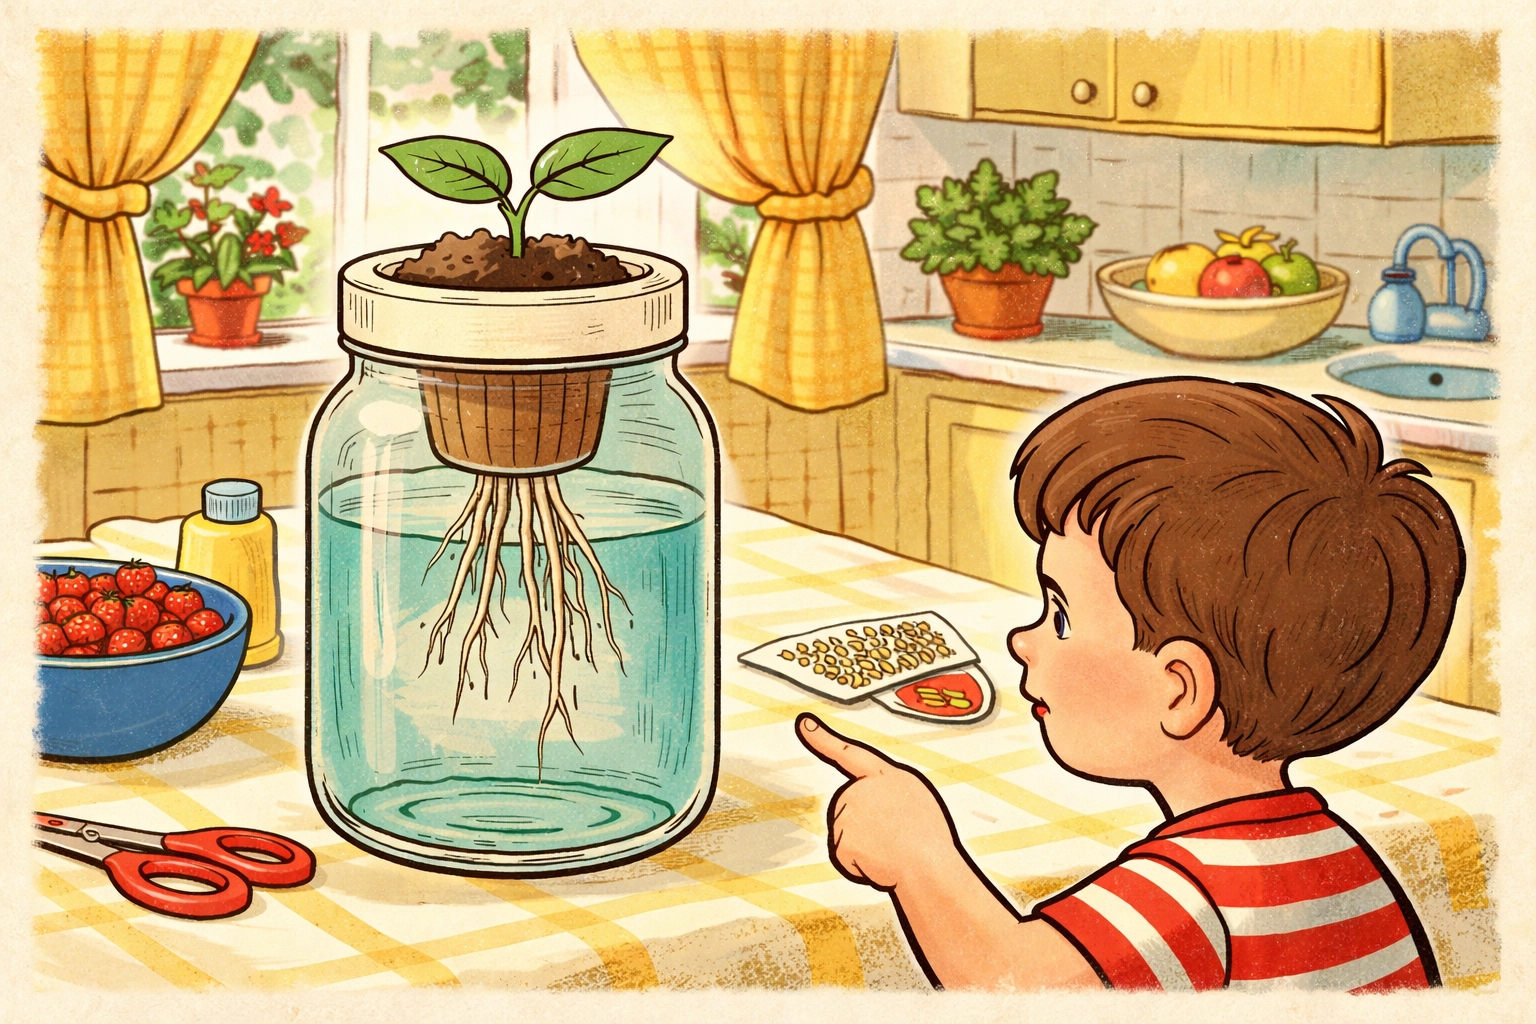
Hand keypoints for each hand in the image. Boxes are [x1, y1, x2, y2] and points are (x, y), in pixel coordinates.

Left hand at [796, 714, 957, 890]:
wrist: (929, 866)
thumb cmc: (930, 838)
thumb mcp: (915, 798)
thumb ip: (887, 792)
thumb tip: (867, 802)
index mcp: (886, 775)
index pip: (849, 754)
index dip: (823, 738)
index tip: (804, 723)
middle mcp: (862, 788)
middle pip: (849, 810)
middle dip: (866, 828)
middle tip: (895, 839)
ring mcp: (848, 813)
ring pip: (848, 834)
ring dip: (866, 848)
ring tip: (892, 850)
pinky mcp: (841, 839)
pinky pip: (846, 856)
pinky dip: (860, 865)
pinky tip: (880, 863)